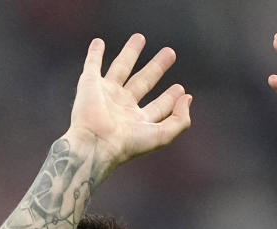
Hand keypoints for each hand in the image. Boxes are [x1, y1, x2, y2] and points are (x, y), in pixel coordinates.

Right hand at [67, 34, 192, 170]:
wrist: (95, 143)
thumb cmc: (128, 143)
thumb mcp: (163, 135)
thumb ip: (181, 119)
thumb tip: (187, 97)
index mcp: (138, 121)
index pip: (158, 106)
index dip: (170, 98)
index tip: (180, 89)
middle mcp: (122, 107)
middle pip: (143, 82)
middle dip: (157, 68)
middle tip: (170, 52)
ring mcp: (106, 95)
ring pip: (120, 69)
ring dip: (129, 53)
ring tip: (140, 38)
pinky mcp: (89, 85)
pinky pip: (92, 65)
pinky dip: (94, 54)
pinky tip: (98, 42)